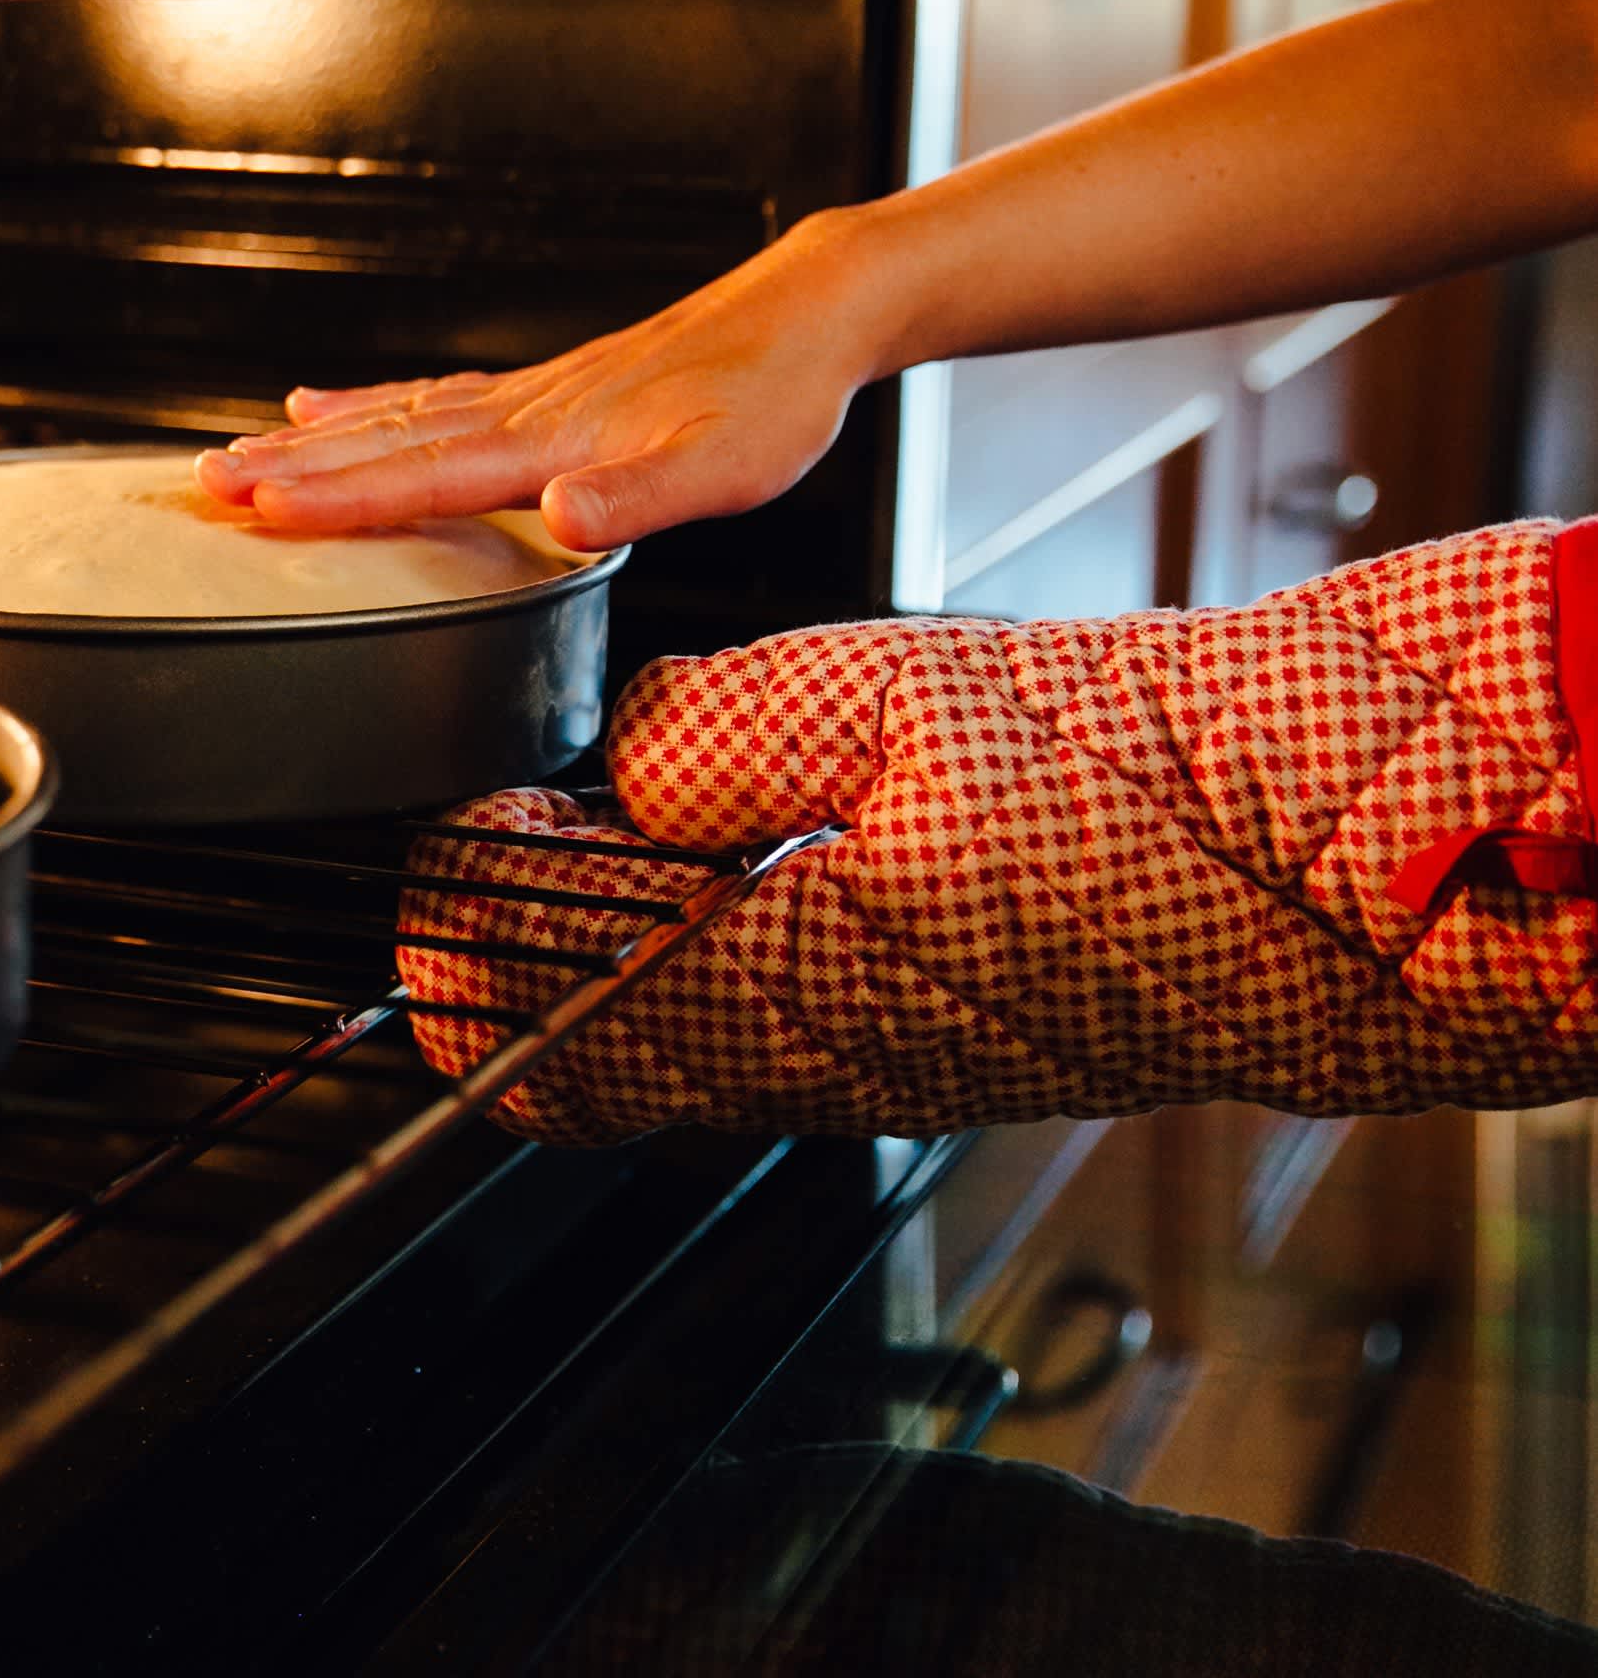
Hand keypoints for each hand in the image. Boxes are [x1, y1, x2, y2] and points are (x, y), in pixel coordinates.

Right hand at [193, 208, 901, 551]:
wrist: (808, 313)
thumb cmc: (775, 398)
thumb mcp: (726, 469)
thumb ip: (640, 498)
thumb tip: (564, 516)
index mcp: (556, 441)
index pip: (425, 473)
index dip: (339, 496)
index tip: (260, 507)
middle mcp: (528, 411)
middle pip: (386, 440)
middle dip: (292, 465)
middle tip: (205, 482)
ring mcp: (531, 393)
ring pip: (395, 416)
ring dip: (312, 439)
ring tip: (238, 452)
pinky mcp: (547, 386)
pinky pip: (432, 395)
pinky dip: (369, 402)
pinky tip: (331, 403)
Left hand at [400, 523, 1597, 1142]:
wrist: (1321, 860)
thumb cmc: (1133, 784)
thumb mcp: (876, 701)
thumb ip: (702, 734)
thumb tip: (624, 760)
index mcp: (768, 992)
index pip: (528, 1043)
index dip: (456, 950)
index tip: (455, 849)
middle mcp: (810, 1070)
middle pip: (584, 1064)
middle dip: (526, 953)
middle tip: (535, 831)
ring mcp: (875, 1075)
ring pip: (675, 1048)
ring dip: (625, 950)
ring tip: (655, 822)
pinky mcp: (934, 1053)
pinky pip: (773, 1031)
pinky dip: (720, 953)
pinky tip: (770, 846)